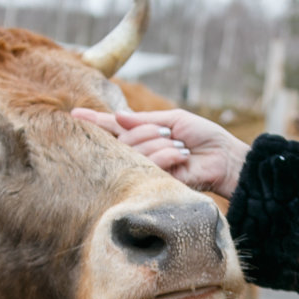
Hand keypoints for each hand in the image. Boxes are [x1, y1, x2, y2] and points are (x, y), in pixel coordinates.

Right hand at [72, 107, 249, 197]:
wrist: (225, 158)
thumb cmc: (204, 137)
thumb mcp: (173, 120)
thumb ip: (143, 121)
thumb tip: (117, 116)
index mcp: (142, 136)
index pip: (113, 129)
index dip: (94, 121)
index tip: (73, 115)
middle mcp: (140, 154)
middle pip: (121, 142)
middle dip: (143, 132)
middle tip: (166, 133)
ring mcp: (146, 170)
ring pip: (133, 153)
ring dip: (159, 144)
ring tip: (180, 147)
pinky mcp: (156, 184)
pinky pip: (149, 166)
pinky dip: (167, 155)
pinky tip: (183, 156)